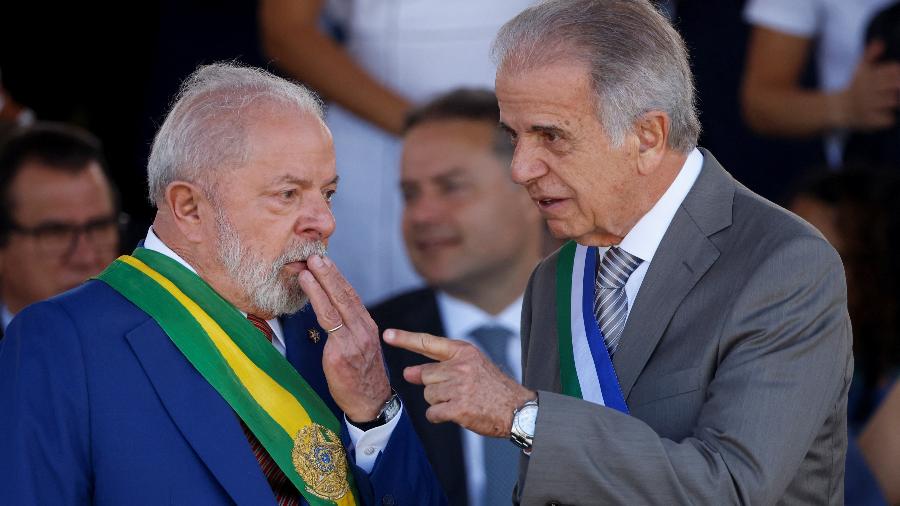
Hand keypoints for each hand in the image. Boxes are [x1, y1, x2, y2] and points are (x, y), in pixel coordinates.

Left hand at [298, 255, 390, 421]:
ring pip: (335, 306)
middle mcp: (363, 330)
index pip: (351, 296)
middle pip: (345, 296)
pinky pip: (328, 326)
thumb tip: (329, 311)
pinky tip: (308, 294)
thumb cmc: (360, 375)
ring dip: (319, 285)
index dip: (337, 277)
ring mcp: (352, 342)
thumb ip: (348, 328)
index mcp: (367, 327)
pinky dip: (318, 305)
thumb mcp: (360, 347)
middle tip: (315, 256)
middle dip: (329, 274)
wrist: (369, 402)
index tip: (325, 261)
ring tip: (306, 270)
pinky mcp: (340, 354)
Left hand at [383, 329, 535, 437]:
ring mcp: (459, 387)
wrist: (518, 409)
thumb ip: (440, 366)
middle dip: (434, 386)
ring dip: (439, 402)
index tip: (386, 335)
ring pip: (428, 396)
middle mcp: (460, 366)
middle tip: (456, 391)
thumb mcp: (471, 366)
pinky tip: (458, 414)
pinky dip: (440, 417)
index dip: (404, 339)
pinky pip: (433, 413)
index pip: (428, 342)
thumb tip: (407, 372)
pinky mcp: (458, 408)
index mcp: (463, 351)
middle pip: (425, 376)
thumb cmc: (492, 387)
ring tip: (461, 401)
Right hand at [834, 40, 899, 130]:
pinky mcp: (867, 120)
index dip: (897, 75)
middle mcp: (866, 90)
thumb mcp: (859, 70)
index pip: (894, 70)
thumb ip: (870, 55)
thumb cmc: (853, 88)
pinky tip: (880, 115)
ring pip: (894, 101)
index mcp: (867, 76)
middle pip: (897, 85)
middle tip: (892, 91)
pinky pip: (888, 119)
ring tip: (884, 102)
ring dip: (893, 102)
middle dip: (898, 88)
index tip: (894, 78)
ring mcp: (866, 106)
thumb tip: (880, 42)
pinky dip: (887, 118)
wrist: (835, 109)